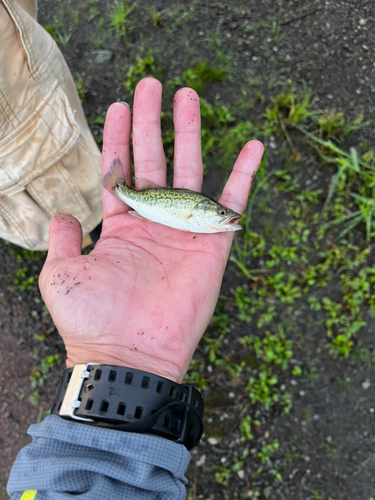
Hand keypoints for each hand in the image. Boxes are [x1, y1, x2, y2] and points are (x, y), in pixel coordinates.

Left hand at [39, 78, 263, 382]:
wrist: (129, 353)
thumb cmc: (92, 318)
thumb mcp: (62, 274)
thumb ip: (64, 240)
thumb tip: (64, 216)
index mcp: (121, 227)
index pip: (122, 172)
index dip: (119, 138)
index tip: (120, 105)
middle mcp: (153, 223)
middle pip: (155, 160)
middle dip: (153, 123)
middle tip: (153, 85)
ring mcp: (183, 231)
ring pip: (191, 171)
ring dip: (190, 133)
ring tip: (187, 95)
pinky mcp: (211, 244)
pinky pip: (232, 202)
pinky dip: (245, 175)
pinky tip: (253, 146)